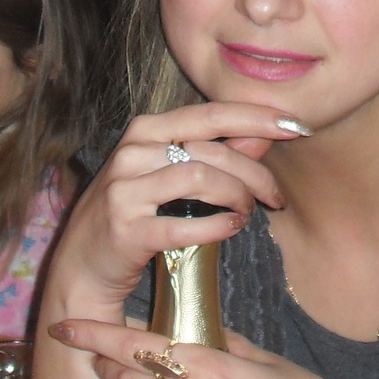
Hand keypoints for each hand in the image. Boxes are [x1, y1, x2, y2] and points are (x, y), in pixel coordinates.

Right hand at [45, 105, 308, 317]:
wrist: (82, 266)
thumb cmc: (134, 215)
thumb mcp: (171, 177)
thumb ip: (216, 155)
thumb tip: (262, 138)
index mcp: (145, 130)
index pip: (210, 113)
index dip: (257, 117)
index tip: (296, 125)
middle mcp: (131, 152)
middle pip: (211, 149)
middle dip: (255, 172)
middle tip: (277, 195)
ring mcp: (125, 190)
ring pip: (200, 178)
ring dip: (237, 196)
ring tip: (249, 211)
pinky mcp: (126, 229)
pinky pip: (185, 223)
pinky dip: (217, 226)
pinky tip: (232, 227)